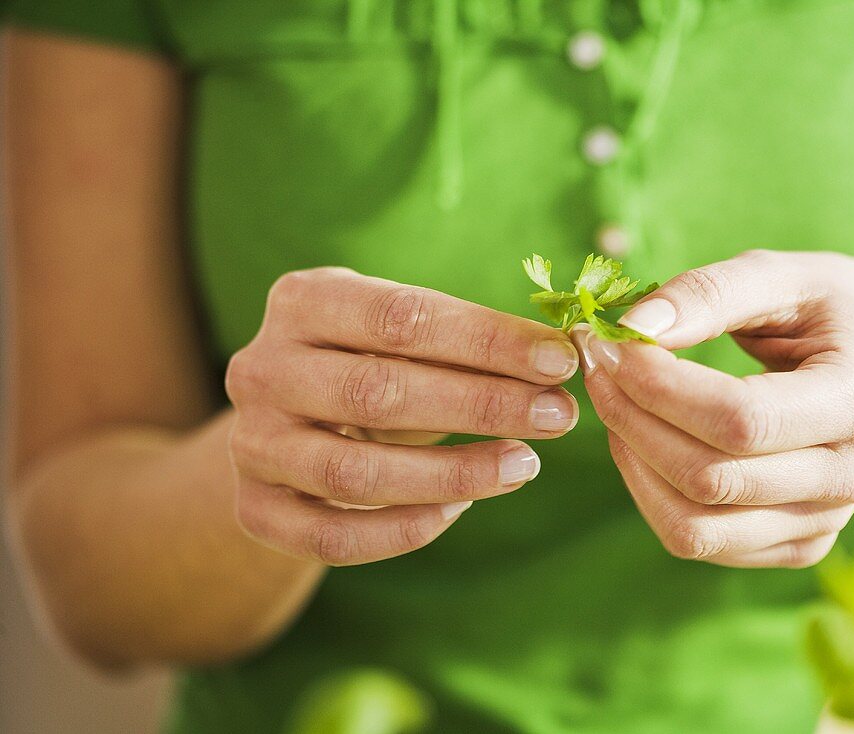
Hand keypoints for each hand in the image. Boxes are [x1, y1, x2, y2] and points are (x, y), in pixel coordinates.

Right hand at [226, 267, 579, 565]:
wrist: (282, 425)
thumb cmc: (365, 362)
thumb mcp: (401, 336)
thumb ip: (467, 342)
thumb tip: (567, 351)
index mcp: (302, 300)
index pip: (400, 316)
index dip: (486, 340)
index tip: (559, 359)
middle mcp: (261, 368)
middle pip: (377, 393)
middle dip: (482, 404)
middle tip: (558, 415)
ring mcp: (251, 443)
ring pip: (354, 474)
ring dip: (453, 475)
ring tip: (524, 465)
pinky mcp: (254, 509)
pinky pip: (331, 537)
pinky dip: (402, 532)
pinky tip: (460, 511)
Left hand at [575, 250, 853, 567]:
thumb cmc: (828, 308)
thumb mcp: (781, 274)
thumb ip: (708, 292)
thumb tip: (632, 328)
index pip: (742, 420)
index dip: (660, 388)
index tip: (609, 343)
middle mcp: (852, 477)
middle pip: (711, 479)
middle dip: (632, 419)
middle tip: (597, 365)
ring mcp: (825, 521)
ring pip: (694, 528)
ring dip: (631, 463)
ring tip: (614, 401)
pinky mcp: (797, 545)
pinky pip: (698, 542)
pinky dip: (650, 493)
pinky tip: (643, 439)